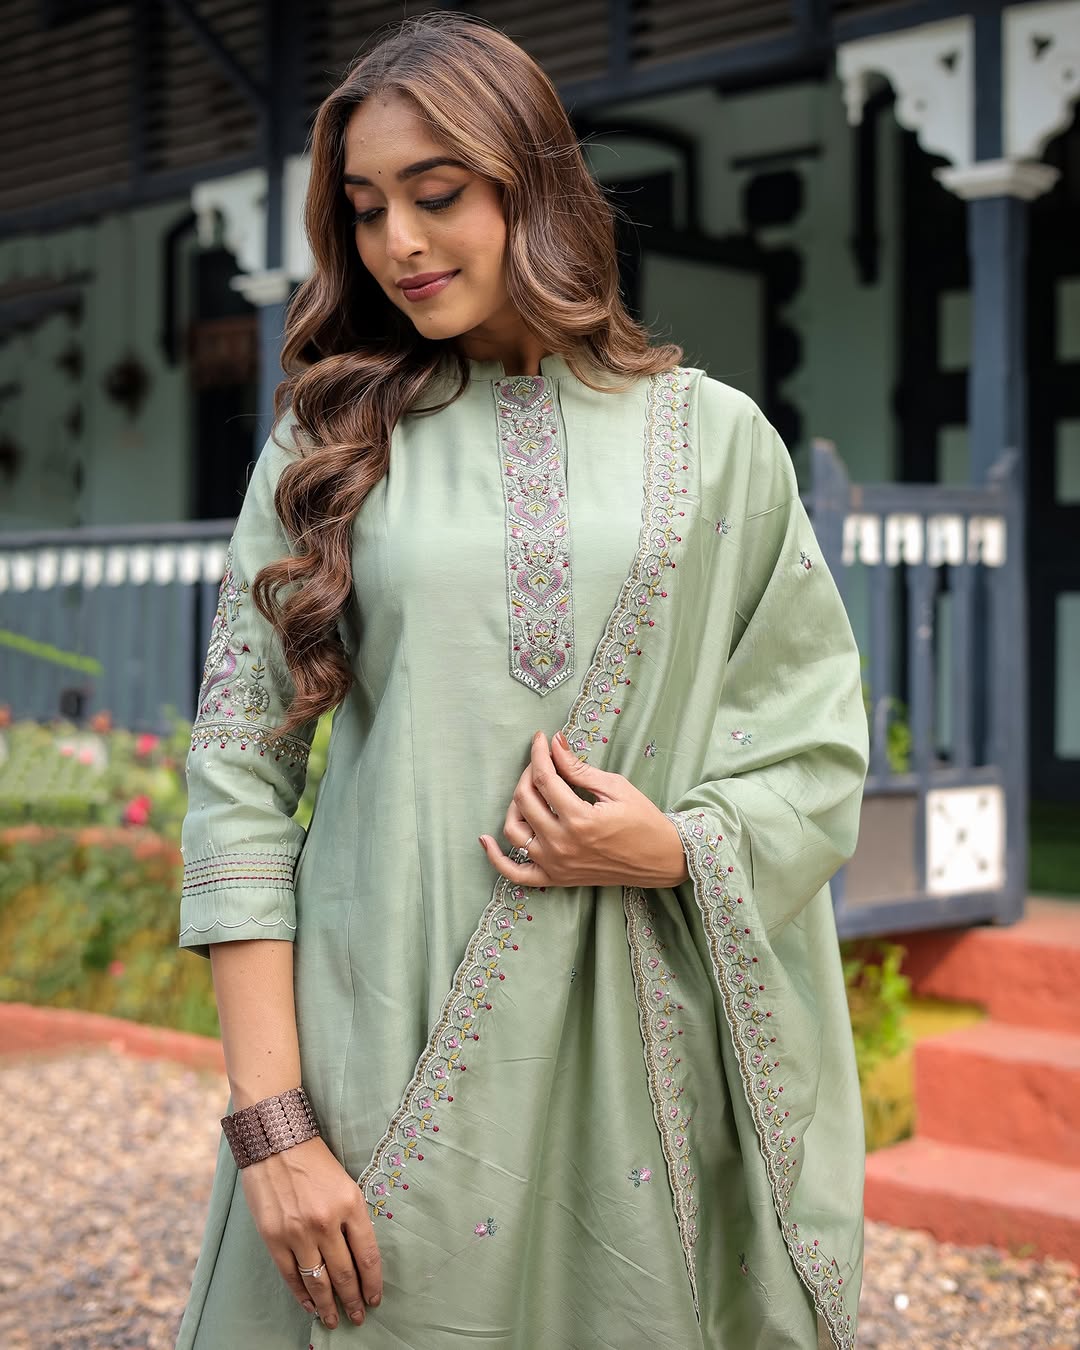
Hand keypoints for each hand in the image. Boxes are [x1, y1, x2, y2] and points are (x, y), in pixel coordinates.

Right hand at [239, 1135, 381, 1330]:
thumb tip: (358, 1255)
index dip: (373, 1282)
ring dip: (328, 1305)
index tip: (375, 1298)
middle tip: (359, 1317)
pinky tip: (310, 1305)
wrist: (275, 1141)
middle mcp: (326, 1221)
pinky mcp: (273, 1238)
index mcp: (350, 1204)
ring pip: (318, 1281)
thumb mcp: (344, 1182)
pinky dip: (301, 1294)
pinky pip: (290, 1276)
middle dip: (353, 1300)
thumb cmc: (314, 1159)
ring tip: (334, 1320)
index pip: (368, 1255)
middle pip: (345, 1273)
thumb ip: (351, 1216)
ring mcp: (298, 1232)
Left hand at [479, 730, 688, 889]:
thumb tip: (554, 744)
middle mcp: (562, 844)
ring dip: (514, 805)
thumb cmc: (643, 821)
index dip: (538, 754)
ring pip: (514, 830)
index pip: (544, 779)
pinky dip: (496, 858)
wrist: (660, 859)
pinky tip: (485, 839)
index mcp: (580, 820)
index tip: (539, 738)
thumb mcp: (615, 788)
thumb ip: (579, 769)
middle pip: (525, 800)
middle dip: (528, 772)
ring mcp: (555, 864)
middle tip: (540, 761)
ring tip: (529, 790)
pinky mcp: (555, 878)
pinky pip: (515, 873)